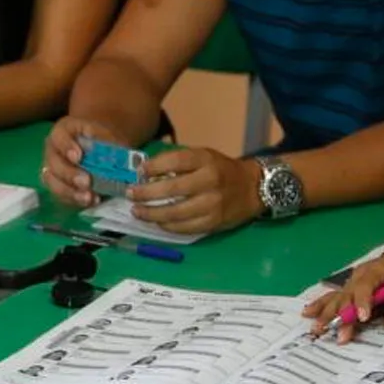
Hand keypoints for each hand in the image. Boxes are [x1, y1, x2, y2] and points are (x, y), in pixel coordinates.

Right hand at [40, 117, 126, 207]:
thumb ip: (109, 144)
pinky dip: (75, 200)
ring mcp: (52, 169)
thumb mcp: (107, 134)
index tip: (78, 157)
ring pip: (53, 182)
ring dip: (70, 191)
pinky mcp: (57, 185)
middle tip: (86, 182)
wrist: (100, 147)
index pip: (59, 137)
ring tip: (89, 197)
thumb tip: (117, 158)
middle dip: (69, 174)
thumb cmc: (102, 138)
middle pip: (53, 163)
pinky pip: (60, 195)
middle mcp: (52, 150)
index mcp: (62, 131)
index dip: (66, 147)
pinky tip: (91, 201)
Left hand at [132, 148, 262, 235]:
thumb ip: (178, 162)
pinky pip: (185, 228)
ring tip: (137, 211)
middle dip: (145, 193)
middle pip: (171, 189)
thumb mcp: (203, 156)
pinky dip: (167, 226)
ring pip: (175, 213)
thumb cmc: (220, 169)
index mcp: (205, 160)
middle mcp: (210, 181)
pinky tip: (157, 222)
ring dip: (151, 214)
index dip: (154, 166)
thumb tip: (146, 172)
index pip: (175, 160)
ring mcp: (212, 204)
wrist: (252, 188)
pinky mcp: (213, 222)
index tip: (139, 171)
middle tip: (130, 194)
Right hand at [303, 247, 383, 341]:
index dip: (363, 301)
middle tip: (339, 335)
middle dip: (342, 316)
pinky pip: (333, 295)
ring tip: (317, 328)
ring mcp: (351, 281)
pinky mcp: (348, 286)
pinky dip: (320, 304)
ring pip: (337, 297)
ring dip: (326, 314)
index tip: (362, 318)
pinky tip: (308, 313)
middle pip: (347, 296)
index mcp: (377, 271)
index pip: (366, 285)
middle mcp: (359, 275)